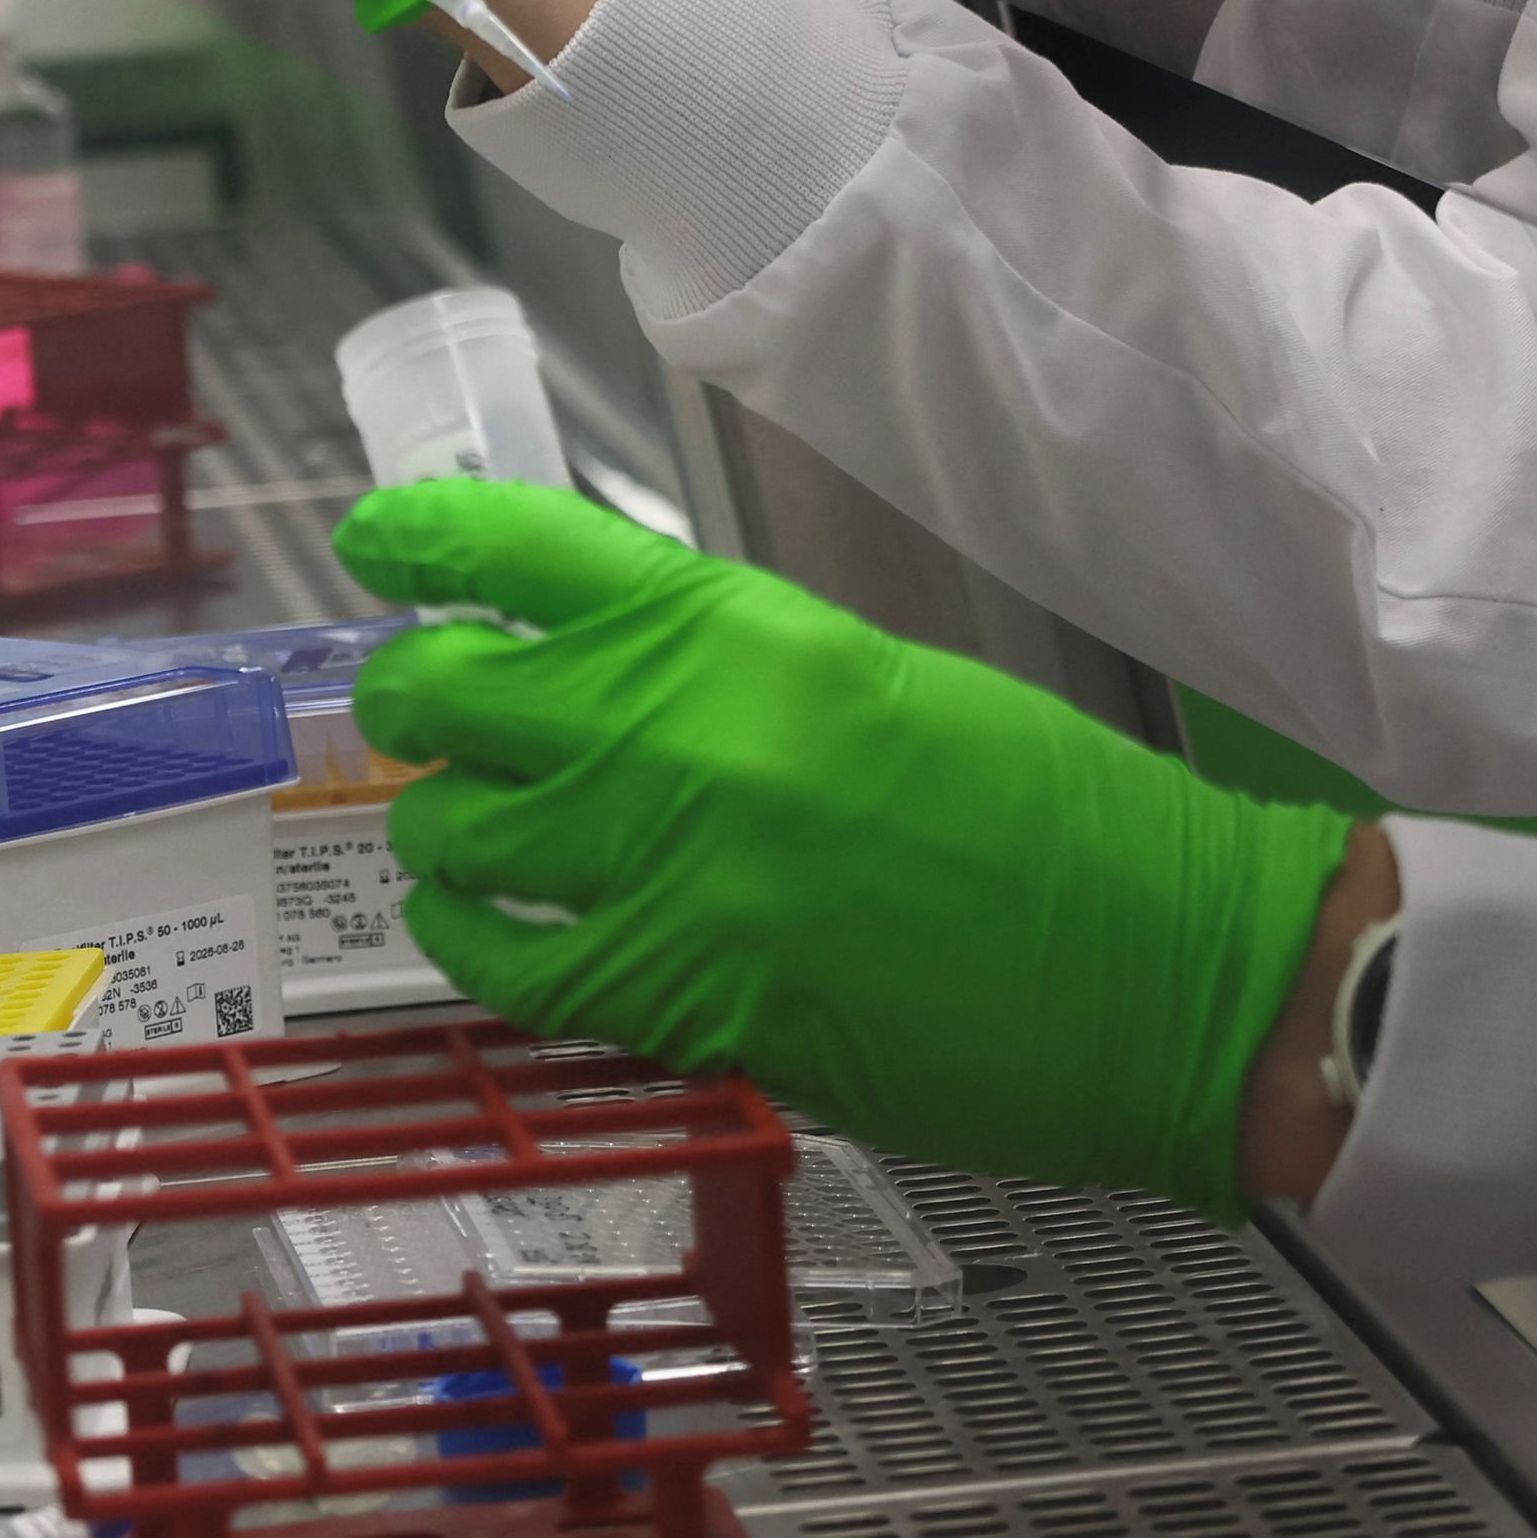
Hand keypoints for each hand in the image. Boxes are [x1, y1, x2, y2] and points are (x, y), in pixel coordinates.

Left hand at [336, 482, 1356, 1214]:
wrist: (1160, 965)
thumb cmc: (1051, 825)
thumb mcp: (875, 681)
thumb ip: (719, 669)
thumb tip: (591, 673)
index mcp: (741, 628)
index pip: (517, 547)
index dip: (417, 539)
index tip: (376, 543)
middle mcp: (682, 732)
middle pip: (447, 690)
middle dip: (414, 704)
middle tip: (428, 721)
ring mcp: (671, 869)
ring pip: (450, 831)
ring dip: (441, 834)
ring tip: (467, 840)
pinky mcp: (683, 998)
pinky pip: (503, 963)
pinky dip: (470, 946)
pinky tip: (483, 935)